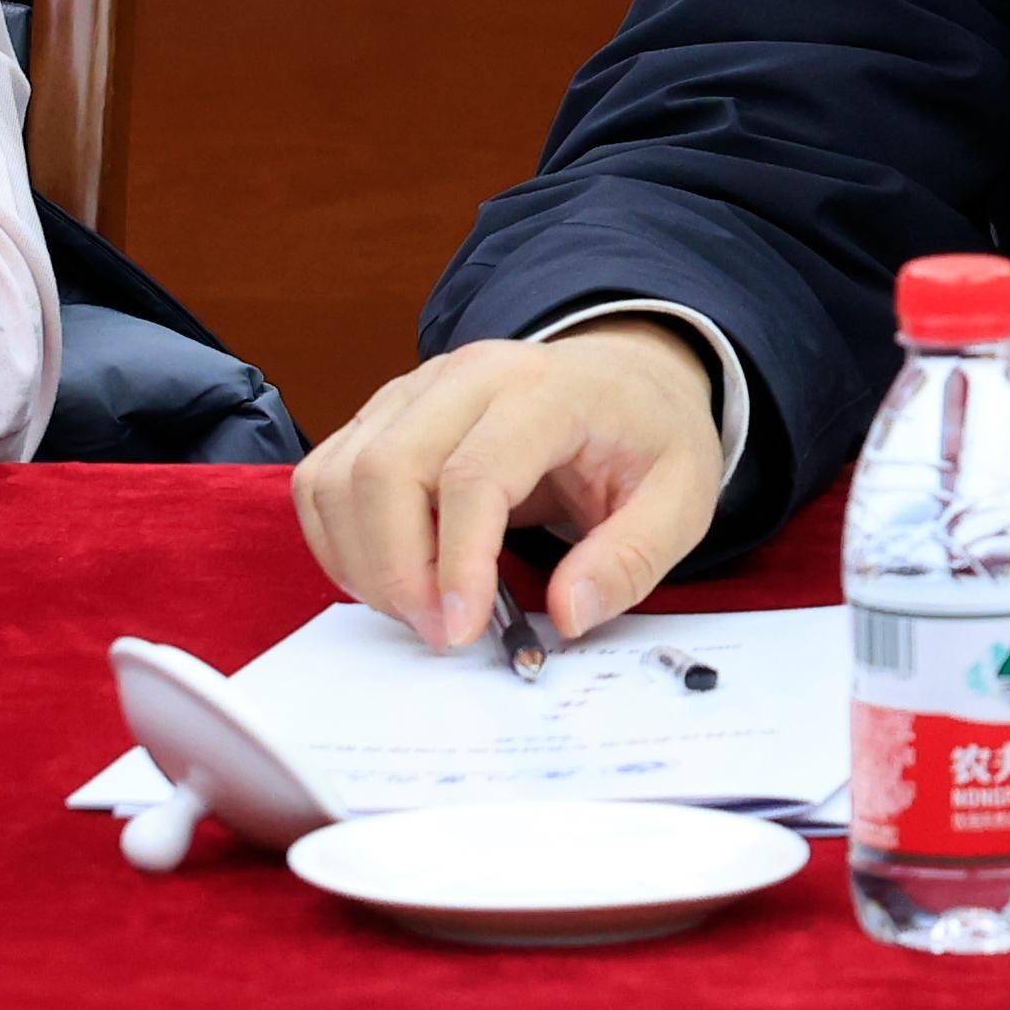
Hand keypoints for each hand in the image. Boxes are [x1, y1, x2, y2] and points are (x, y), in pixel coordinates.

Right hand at [294, 323, 722, 649]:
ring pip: (341, 474)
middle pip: (386, 469)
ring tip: (420, 608)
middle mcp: (469, 376)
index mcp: (548, 390)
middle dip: (397, 570)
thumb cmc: (648, 437)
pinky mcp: (384, 413)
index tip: (462, 631)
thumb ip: (632, 559)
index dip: (456, 563)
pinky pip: (326, 477)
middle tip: (440, 632)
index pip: (473, 474)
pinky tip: (390, 575)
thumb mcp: (684, 498)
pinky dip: (340, 539)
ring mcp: (416, 389)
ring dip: (362, 560)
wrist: (627, 377)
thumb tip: (568, 615)